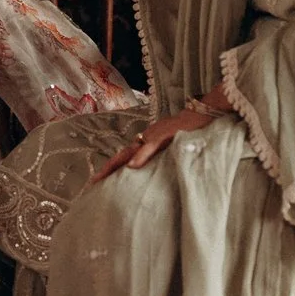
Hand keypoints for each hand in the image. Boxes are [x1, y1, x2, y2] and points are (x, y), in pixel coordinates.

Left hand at [93, 91, 234, 180]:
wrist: (201, 113)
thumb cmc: (188, 130)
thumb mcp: (172, 144)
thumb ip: (162, 154)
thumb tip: (152, 168)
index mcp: (148, 141)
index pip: (127, 155)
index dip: (114, 166)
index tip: (100, 179)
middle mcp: (147, 138)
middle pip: (122, 154)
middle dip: (108, 168)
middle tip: (93, 181)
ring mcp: (154, 136)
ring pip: (131, 152)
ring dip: (116, 164)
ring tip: (103, 176)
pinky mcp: (165, 136)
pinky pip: (150, 148)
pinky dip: (140, 156)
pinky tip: (132, 166)